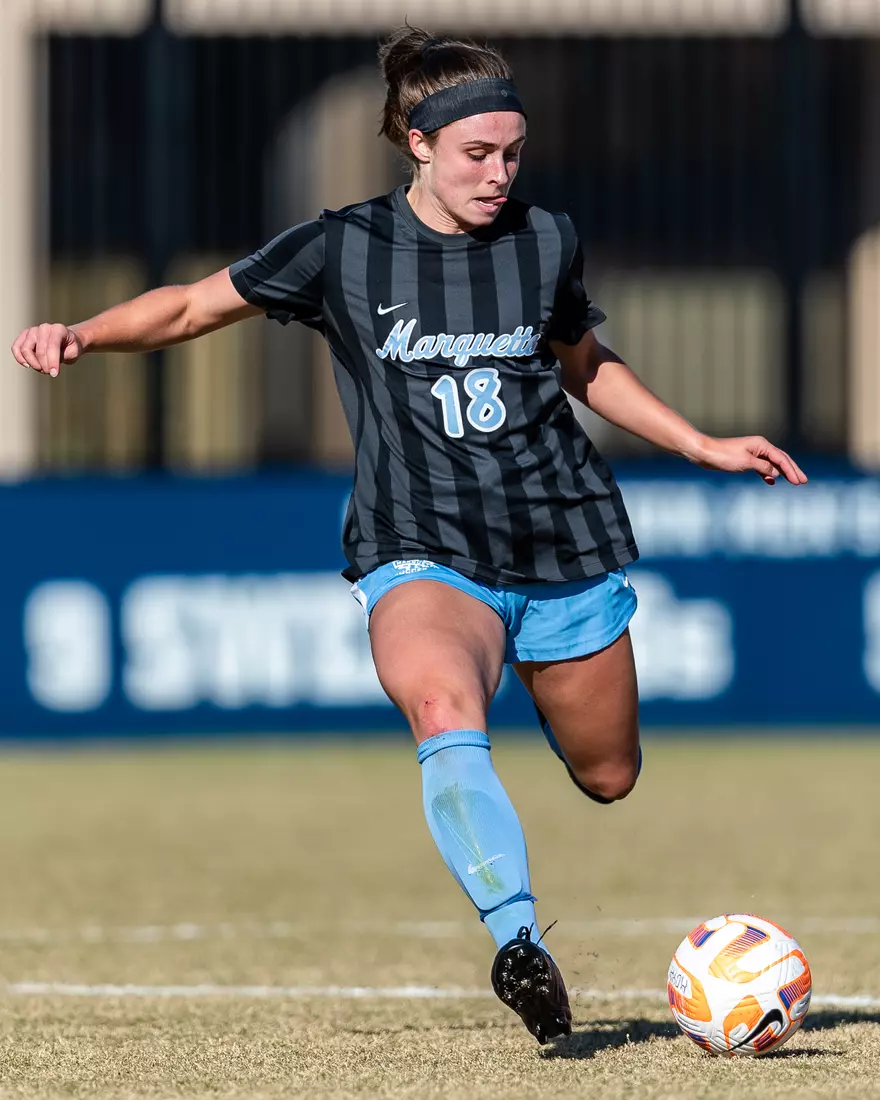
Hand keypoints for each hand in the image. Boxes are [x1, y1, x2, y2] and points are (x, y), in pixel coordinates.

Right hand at [11, 323, 84, 377]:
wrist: (67, 340)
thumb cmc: (71, 347)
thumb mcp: (74, 352)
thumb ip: (63, 356)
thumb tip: (49, 364)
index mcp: (58, 329)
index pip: (52, 346)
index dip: (52, 362)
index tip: (54, 374)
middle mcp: (44, 328)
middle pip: (39, 350)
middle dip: (44, 366)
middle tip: (50, 373)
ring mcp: (32, 331)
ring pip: (25, 349)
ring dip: (32, 363)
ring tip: (42, 369)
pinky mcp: (24, 336)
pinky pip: (16, 347)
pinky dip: (19, 358)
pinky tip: (28, 365)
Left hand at [691, 434, 807, 485]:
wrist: (705, 453)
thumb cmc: (724, 456)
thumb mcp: (746, 463)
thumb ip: (763, 467)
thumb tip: (776, 473)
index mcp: (762, 444)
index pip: (781, 459)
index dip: (792, 471)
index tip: (800, 482)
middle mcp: (759, 446)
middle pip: (780, 459)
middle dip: (792, 471)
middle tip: (804, 481)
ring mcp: (753, 452)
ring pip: (772, 463)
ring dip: (782, 473)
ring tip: (793, 482)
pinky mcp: (745, 459)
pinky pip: (761, 467)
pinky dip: (767, 474)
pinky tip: (771, 481)